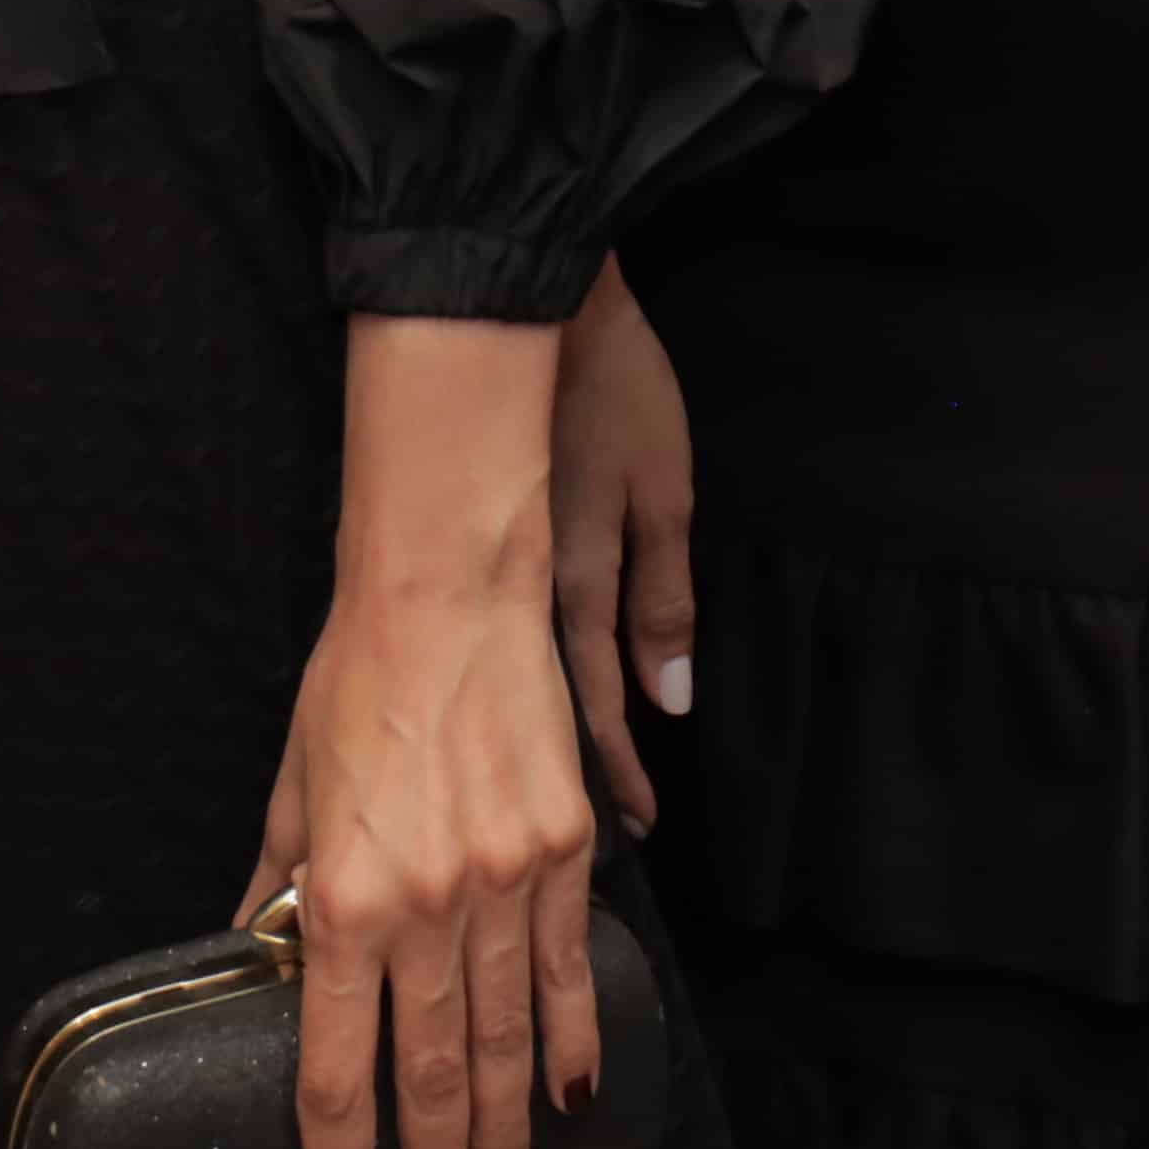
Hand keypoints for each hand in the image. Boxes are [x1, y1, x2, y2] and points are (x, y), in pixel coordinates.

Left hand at [249, 318, 601, 1148]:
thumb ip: (280, 882)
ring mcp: (505, 885)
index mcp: (343, 903)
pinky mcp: (566, 853)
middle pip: (431, 1076)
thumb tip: (255, 944)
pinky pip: (568, 972)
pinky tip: (570, 1097)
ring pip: (507, 1041)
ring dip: (506, 1128)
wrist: (448, 595)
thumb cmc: (356, 685)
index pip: (334, 1070)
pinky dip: (571, 1042)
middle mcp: (424, 910)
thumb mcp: (292, 789)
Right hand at [544, 263, 695, 831]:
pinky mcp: (478, 538)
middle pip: (551, 709)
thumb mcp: (663, 491)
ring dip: (543, 734)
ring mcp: (493, 568)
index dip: (622, 770)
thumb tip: (670, 702)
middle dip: (577, 774)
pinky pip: (496, 632)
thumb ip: (664, 599)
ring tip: (557, 792)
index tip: (639, 828)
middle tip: (596, 839)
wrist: (528, 309)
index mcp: (576, 584)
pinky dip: (516, 679)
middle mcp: (525, 592)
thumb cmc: (612, 391)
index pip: (602, 705)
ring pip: (519, 679)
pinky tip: (513, 703)